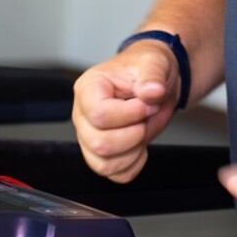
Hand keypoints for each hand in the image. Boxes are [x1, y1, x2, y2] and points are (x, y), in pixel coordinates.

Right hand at [72, 42, 181, 181]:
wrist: (153, 84)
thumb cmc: (145, 69)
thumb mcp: (153, 62)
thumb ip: (152, 75)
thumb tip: (152, 91)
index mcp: (89, 88)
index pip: (99, 114)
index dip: (129, 114)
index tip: (147, 104)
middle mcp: (83, 115)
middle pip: (99, 144)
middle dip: (134, 134)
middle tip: (146, 116)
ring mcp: (90, 137)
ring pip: (104, 164)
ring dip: (133, 151)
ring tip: (142, 129)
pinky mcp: (101, 155)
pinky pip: (114, 174)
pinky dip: (133, 165)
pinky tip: (139, 146)